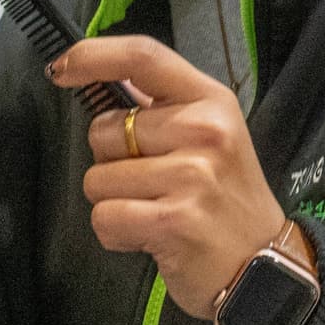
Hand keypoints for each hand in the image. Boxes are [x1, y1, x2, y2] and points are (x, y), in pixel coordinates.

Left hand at [46, 34, 299, 319]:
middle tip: (156, 185)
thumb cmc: (225, 202)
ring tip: (157, 212)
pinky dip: (116, 234)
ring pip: (98, 178)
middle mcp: (205, 131)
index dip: (93, 56)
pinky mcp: (174, 220)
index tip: (61, 67)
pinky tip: (151, 236)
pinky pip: (105, 217)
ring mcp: (192, 176)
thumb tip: (108, 81)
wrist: (264, 268)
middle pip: (104, 130)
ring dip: (115, 202)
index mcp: (211, 101)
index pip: (143, 57)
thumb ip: (164, 108)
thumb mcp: (211, 138)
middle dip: (112, 162)